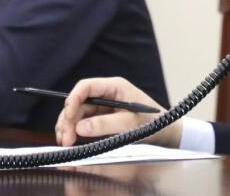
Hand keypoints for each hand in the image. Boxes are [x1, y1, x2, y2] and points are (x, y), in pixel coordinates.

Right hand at [54, 77, 174, 147]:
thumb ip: (105, 125)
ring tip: (65, 142)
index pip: (87, 87)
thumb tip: (80, 128)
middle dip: (69, 119)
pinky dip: (75, 131)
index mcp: (115, 87)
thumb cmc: (152, 122)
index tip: (68, 115)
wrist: (164, 131)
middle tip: (65, 138)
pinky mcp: (101, 117)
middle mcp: (106, 94)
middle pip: (78, 102)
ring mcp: (103, 105)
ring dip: (68, 126)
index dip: (74, 99)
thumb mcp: (130, 124)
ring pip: (78, 113)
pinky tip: (70, 141)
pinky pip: (83, 122)